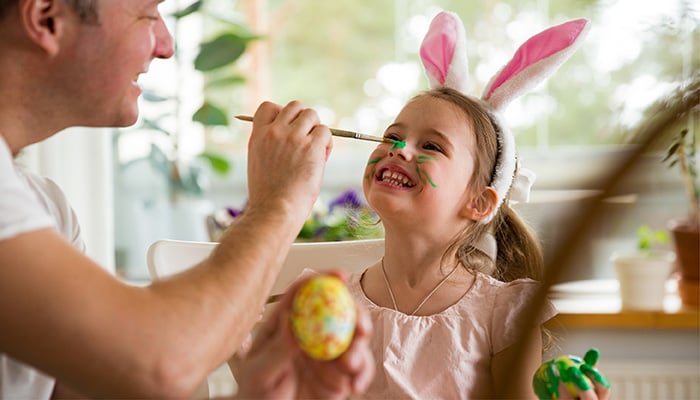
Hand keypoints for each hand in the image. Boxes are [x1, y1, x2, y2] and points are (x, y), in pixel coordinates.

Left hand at [234, 273, 373, 398]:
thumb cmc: (256, 394)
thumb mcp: (258, 373)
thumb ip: (275, 350)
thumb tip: (291, 323)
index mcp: (287, 324)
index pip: (305, 293)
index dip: (324, 279)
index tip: (340, 276)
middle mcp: (312, 333)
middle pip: (340, 311)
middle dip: (357, 315)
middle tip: (360, 328)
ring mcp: (328, 353)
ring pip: (355, 339)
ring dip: (360, 349)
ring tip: (350, 365)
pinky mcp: (341, 374)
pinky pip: (360, 368)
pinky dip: (363, 374)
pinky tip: (356, 385)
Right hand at [245, 101, 332, 223]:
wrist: (274, 210)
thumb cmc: (269, 196)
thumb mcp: (259, 163)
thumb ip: (270, 146)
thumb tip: (291, 137)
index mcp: (258, 136)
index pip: (269, 107)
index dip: (282, 114)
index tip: (288, 130)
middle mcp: (274, 132)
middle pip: (295, 106)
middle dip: (304, 121)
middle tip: (306, 142)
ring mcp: (293, 137)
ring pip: (312, 115)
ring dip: (317, 131)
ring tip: (315, 152)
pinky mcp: (312, 147)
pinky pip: (326, 132)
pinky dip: (327, 144)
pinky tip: (321, 160)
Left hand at [533, 349, 610, 399]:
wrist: (557, 396)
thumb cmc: (575, 385)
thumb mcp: (583, 375)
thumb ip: (589, 364)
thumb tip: (594, 350)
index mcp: (599, 397)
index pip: (604, 388)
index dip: (596, 377)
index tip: (584, 365)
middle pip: (590, 398)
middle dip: (582, 385)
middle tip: (571, 369)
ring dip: (561, 385)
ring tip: (552, 368)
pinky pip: (553, 399)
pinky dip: (545, 388)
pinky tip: (542, 376)